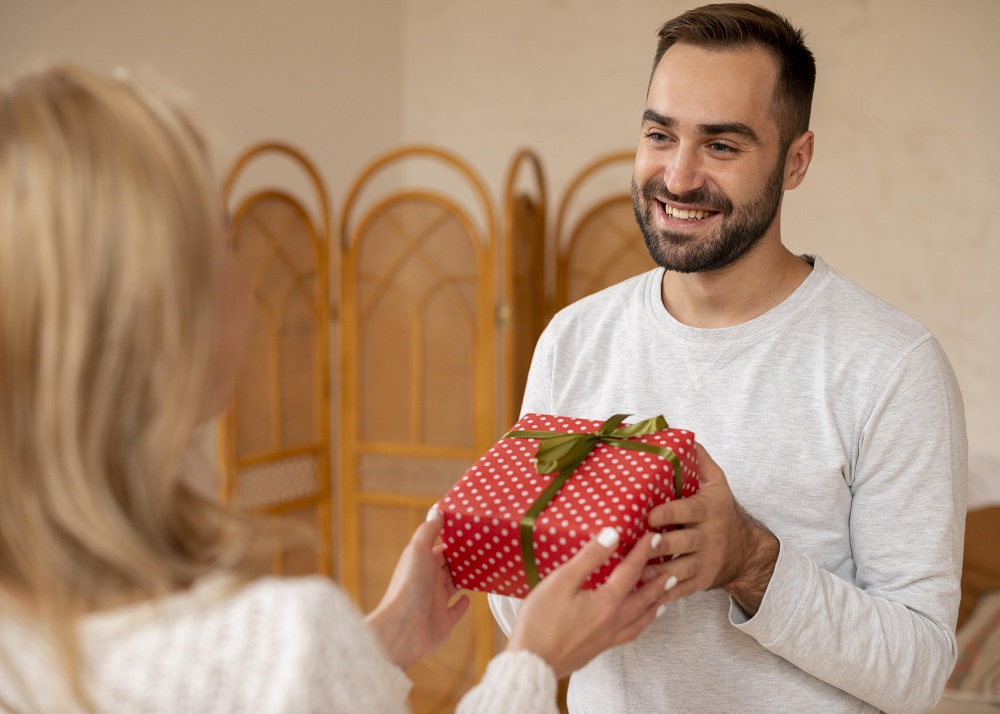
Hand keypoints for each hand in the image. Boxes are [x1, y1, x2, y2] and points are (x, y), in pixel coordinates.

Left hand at [364, 511, 469, 669]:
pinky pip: (455, 611)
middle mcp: (429, 582)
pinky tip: (468, 598)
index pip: (441, 550)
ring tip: (480, 570)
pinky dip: (462, 604)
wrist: (403, 629)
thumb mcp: (418, 550)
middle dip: (462, 560)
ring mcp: (436, 603)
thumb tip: (437, 512)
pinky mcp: (444, 622)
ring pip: (453, 586)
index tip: (472, 534)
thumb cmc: (409, 586)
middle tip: (482, 551)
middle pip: (448, 567)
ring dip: (464, 579)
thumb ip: (428, 531)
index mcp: (422, 564)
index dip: (454, 542)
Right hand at [507, 527, 671, 678]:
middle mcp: (614, 621)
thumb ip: (589, 558)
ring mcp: (607, 638)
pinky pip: (630, 634)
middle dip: (658, 582)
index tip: (655, 537)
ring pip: (640, 620)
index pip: (632, 571)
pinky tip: (635, 624)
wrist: (532, 663)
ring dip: (654, 606)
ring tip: (664, 598)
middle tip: (673, 570)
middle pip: (644, 598)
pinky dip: (640, 625)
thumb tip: (613, 535)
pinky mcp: (598, 649)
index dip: (643, 552)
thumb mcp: (562, 581)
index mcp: (607, 602)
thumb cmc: (541, 621)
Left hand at [643, 442, 778, 614]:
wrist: (747, 551)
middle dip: (660, 545)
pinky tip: (640, 595)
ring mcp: (705, 563)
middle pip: (683, 543)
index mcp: (708, 511)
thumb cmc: (722, 512)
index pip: (688, 511)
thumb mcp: (718, 484)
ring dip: (656, 574)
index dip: (669, 514)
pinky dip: (661, 595)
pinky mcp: (700, 583)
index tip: (649, 515)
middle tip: (638, 544)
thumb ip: (701, 461)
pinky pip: (680, 592)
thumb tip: (682, 436)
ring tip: (632, 573)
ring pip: (679, 571)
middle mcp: (708, 538)